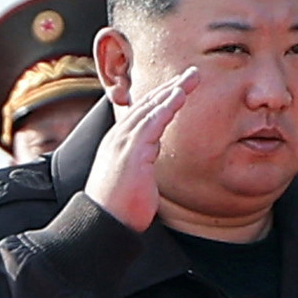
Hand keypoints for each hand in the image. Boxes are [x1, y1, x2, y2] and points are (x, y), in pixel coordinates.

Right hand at [81, 67, 201, 231]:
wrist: (105, 224)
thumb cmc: (120, 207)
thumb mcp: (135, 176)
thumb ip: (144, 158)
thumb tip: (155, 148)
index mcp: (119, 142)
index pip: (143, 112)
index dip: (162, 97)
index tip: (181, 87)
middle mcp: (119, 137)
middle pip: (148, 104)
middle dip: (171, 86)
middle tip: (192, 73)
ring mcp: (123, 142)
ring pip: (150, 108)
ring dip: (172, 90)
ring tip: (191, 77)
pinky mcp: (131, 150)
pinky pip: (151, 122)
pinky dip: (166, 106)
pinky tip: (179, 94)